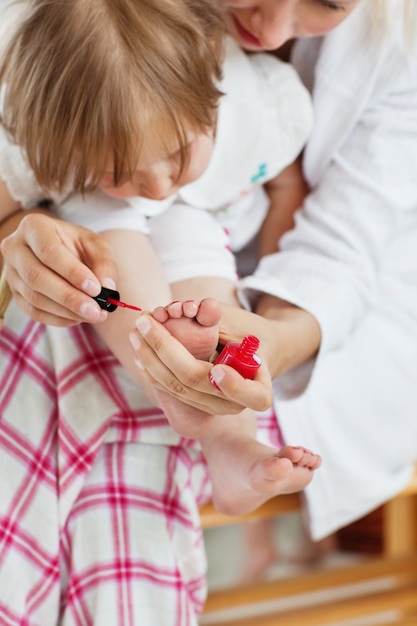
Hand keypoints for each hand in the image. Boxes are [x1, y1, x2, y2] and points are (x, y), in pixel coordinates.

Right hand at [1, 211, 117, 325]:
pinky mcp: (15, 294)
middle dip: (69, 297)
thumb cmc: (77, 245)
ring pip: (34, 297)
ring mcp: (12, 273)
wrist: (61, 252)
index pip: (49, 251)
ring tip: (92, 315)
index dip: (72, 272)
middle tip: (95, 310)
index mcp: (34, 227)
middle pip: (37, 277)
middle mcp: (15, 248)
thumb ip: (104, 264)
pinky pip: (33, 312)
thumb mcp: (95, 245)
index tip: (95, 289)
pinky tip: (77, 318)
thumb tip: (106, 288)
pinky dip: (58, 319)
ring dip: (66, 311)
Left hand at [129, 309, 274, 417]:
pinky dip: (152, 369)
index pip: (253, 396)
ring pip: (177, 388)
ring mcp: (212, 407)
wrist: (254, 356)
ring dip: (151, 358)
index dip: (234, 386)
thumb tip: (205, 307)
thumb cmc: (253, 336)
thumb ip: (225, 323)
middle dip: (165, 350)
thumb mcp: (247, 327)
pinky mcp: (195, 404)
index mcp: (259, 389)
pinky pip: (170, 390)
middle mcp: (235, 405)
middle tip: (145, 323)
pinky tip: (139, 350)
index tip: (218, 370)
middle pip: (197, 383)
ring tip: (136, 331)